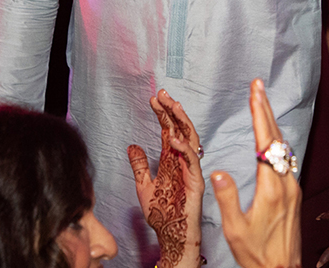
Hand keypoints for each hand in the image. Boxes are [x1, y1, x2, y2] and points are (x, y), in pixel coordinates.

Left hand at [128, 90, 203, 267]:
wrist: (170, 234)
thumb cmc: (161, 213)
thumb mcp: (144, 185)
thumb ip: (140, 165)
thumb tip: (132, 146)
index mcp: (171, 159)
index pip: (168, 130)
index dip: (162, 114)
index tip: (154, 99)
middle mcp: (182, 160)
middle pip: (180, 129)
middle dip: (172, 110)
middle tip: (163, 94)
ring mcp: (190, 169)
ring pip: (190, 138)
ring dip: (181, 121)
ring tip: (172, 106)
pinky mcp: (196, 180)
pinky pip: (191, 160)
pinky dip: (183, 147)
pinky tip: (172, 137)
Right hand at [213, 79, 300, 267]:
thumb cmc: (257, 255)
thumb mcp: (236, 230)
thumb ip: (227, 199)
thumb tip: (218, 171)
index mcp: (271, 189)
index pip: (266, 142)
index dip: (260, 115)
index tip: (255, 92)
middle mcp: (286, 184)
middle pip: (277, 138)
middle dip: (266, 109)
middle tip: (258, 85)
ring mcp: (292, 187)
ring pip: (283, 146)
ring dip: (271, 122)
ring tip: (261, 103)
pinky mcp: (293, 193)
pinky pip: (285, 157)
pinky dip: (275, 139)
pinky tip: (271, 136)